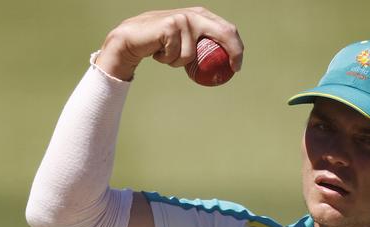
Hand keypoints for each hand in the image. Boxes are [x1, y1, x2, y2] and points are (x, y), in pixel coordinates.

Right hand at [95, 7, 243, 79]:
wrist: (133, 38)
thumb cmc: (161, 44)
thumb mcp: (185, 43)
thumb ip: (201, 46)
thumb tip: (222, 66)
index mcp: (202, 16)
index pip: (227, 29)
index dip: (237, 48)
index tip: (236, 67)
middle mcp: (196, 14)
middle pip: (224, 32)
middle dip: (234, 51)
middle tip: (234, 69)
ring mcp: (184, 19)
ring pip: (193, 55)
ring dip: (179, 63)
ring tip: (167, 54)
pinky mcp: (171, 26)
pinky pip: (178, 56)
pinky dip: (168, 60)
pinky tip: (159, 51)